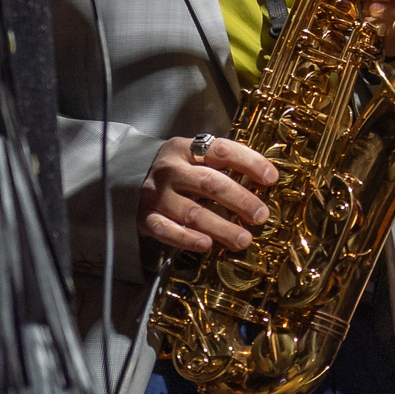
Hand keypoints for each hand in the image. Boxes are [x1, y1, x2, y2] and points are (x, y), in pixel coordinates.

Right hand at [137, 135, 278, 261]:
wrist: (123, 179)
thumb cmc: (174, 171)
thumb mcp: (193, 158)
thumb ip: (221, 165)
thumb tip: (266, 181)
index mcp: (186, 149)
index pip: (222, 150)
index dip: (249, 162)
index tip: (271, 178)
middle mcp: (171, 170)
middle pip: (210, 183)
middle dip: (240, 200)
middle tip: (261, 215)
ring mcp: (157, 195)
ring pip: (192, 212)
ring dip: (221, 227)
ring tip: (243, 239)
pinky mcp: (146, 218)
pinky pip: (167, 230)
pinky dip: (187, 238)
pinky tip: (207, 245)